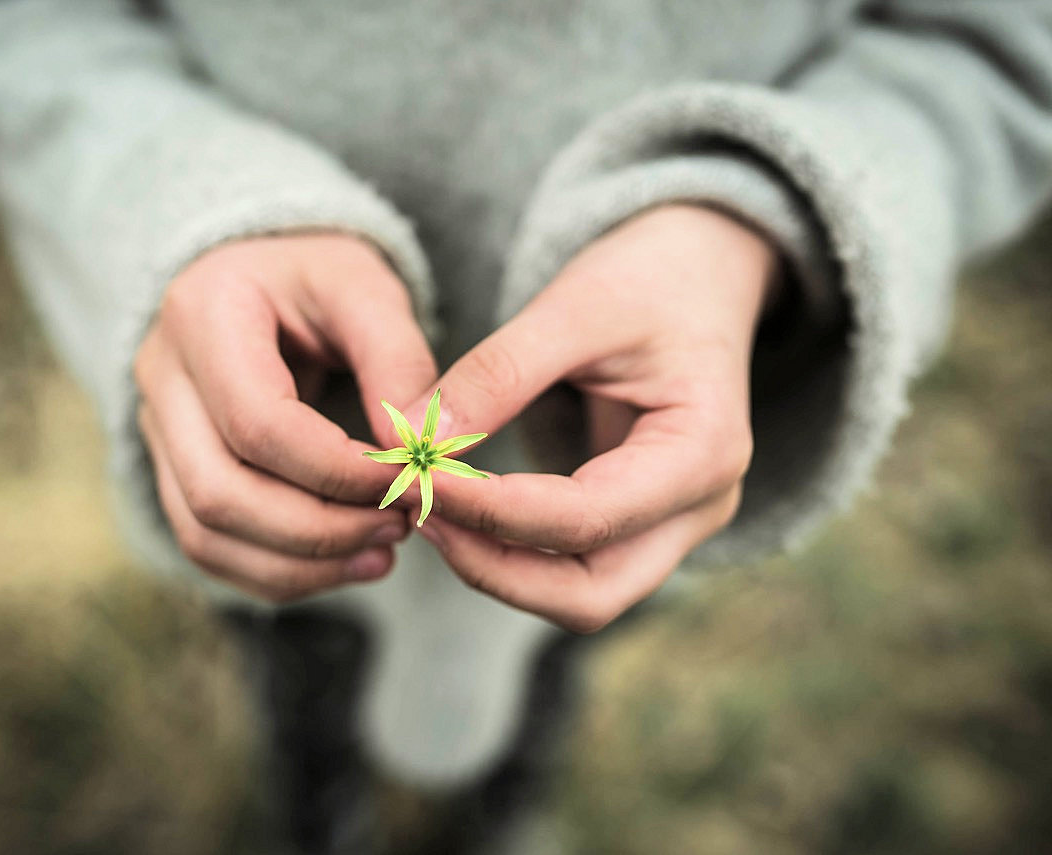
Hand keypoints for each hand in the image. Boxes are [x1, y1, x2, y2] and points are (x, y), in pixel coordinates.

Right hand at [134, 233, 436, 601]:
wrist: (262, 275)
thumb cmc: (319, 277)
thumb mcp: (367, 287)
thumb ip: (397, 361)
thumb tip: (421, 453)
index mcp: (203, 314)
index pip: (258, 425)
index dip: (337, 471)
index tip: (409, 480)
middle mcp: (160, 376)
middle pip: (220, 493)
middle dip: (320, 531)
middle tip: (400, 526)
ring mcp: (156, 430)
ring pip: (206, 534)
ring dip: (301, 565)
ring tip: (382, 553)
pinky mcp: (172, 470)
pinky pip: (208, 547)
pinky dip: (278, 572)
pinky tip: (346, 563)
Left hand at [411, 205, 780, 631]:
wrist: (697, 270)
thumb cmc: (648, 278)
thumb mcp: (575, 305)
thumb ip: (499, 373)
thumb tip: (415, 440)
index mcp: (704, 452)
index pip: (587, 518)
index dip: (491, 511)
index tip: (414, 478)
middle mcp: (699, 509)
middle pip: (589, 595)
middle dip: (492, 567)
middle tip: (413, 508)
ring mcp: (670, 525)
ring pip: (577, 596)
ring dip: (494, 568)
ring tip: (422, 504)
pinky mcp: (635, 524)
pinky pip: (568, 566)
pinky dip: (506, 551)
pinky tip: (452, 506)